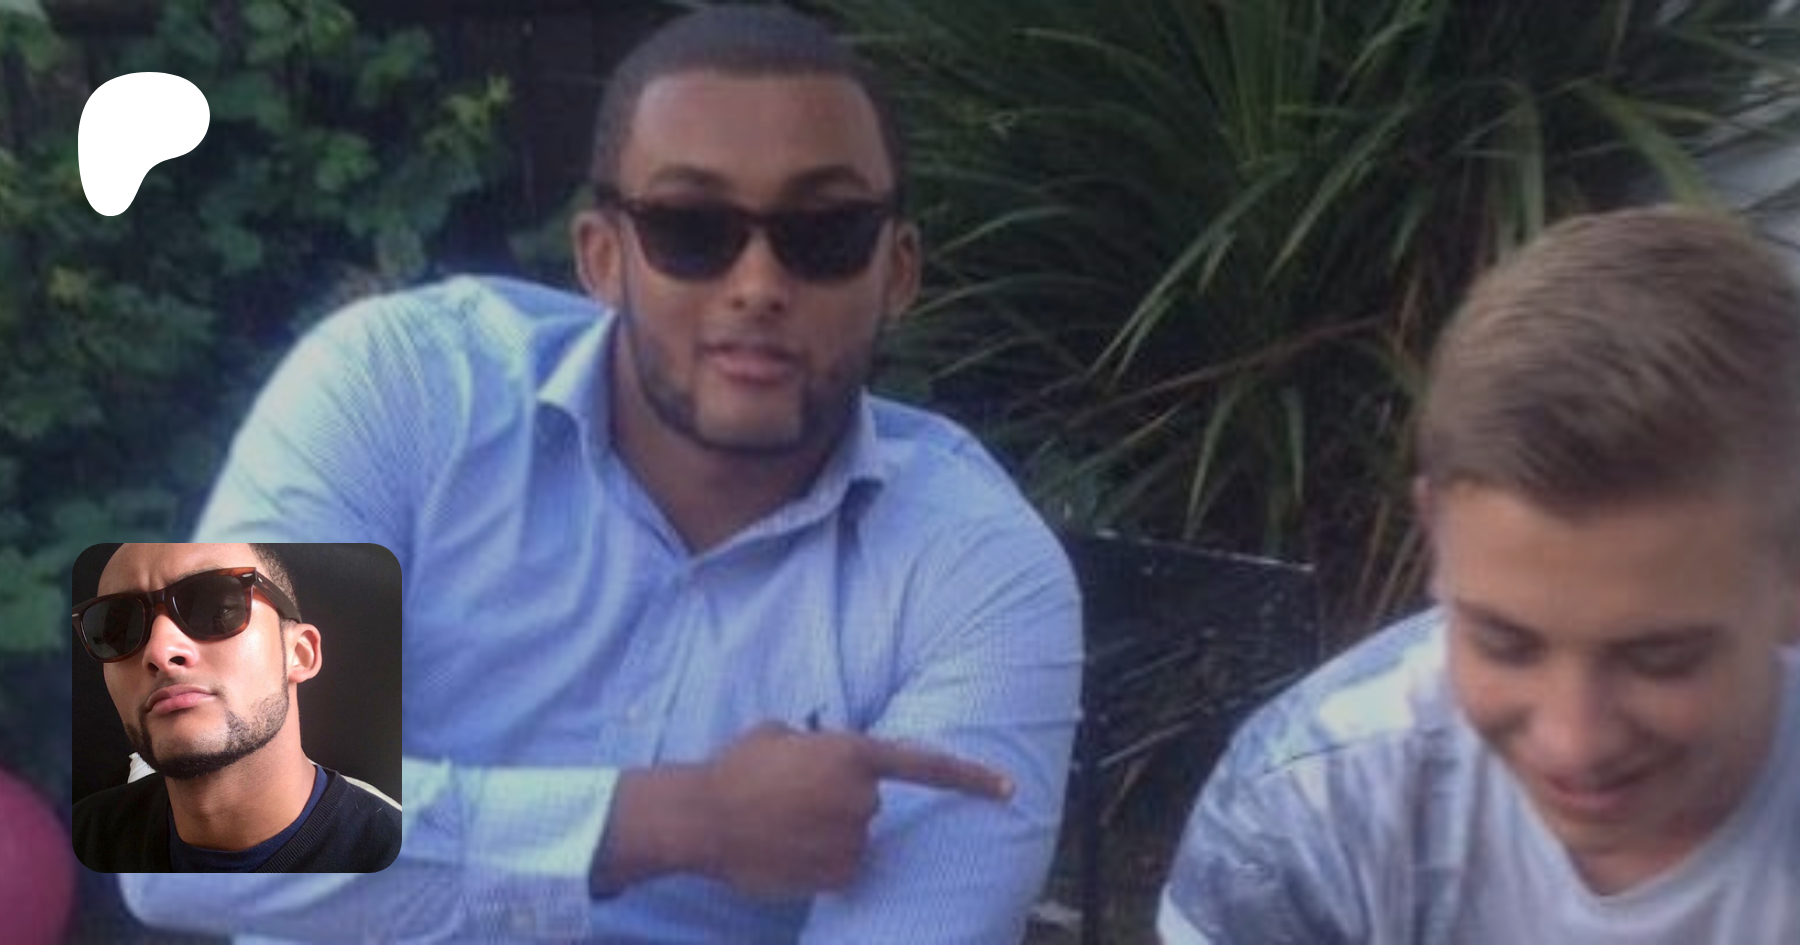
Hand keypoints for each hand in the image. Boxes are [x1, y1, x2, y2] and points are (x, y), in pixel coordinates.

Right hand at [696, 721, 1011, 896]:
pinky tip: (786, 850)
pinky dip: (821, 862)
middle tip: (793, 797)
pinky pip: (844, 868)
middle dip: (842, 801)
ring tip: (781, 823)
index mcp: (852, 754)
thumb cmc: (737, 767)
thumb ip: (821, 744)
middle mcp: (860, 798)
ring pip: (856, 837)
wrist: (701, 818)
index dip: (970, 777)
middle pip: (872, 803)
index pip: (926, 765)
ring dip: (828, 832)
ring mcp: (851, 839)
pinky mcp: (837, 874)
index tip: (1007, 788)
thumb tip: (827, 755)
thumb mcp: (782, 734)